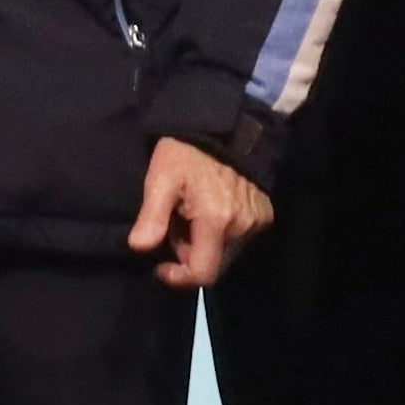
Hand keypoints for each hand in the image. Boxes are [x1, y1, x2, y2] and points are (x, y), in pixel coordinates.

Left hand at [128, 137, 270, 290]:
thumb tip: (139, 248)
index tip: (160, 264)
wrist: (225, 127)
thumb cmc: (186, 151)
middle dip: (189, 256)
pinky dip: (221, 235)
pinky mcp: (266, 215)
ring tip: (189, 217)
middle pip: (214, 266)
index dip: (179, 277)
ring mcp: (258, 222)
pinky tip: (208, 212)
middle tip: (173, 228)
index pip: (203, 274)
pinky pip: (240, 240)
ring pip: (226, 255)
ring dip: (204, 246)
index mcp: (216, 221)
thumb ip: (152, 216)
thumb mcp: (161, 178)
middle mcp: (243, 227)